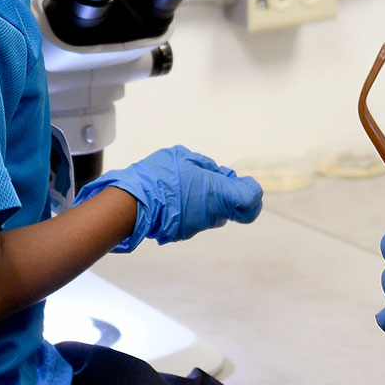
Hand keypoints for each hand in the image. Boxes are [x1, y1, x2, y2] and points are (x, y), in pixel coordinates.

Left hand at [73, 146, 262, 250]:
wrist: (130, 207)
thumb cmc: (174, 198)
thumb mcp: (216, 194)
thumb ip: (241, 194)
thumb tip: (255, 197)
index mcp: (186, 158)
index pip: (220, 177)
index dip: (229, 196)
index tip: (227, 211)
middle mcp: (169, 166)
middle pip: (203, 191)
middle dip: (207, 207)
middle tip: (201, 217)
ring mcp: (153, 182)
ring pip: (184, 203)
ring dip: (188, 216)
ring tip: (180, 222)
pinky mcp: (140, 198)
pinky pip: (164, 210)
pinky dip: (170, 220)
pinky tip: (165, 226)